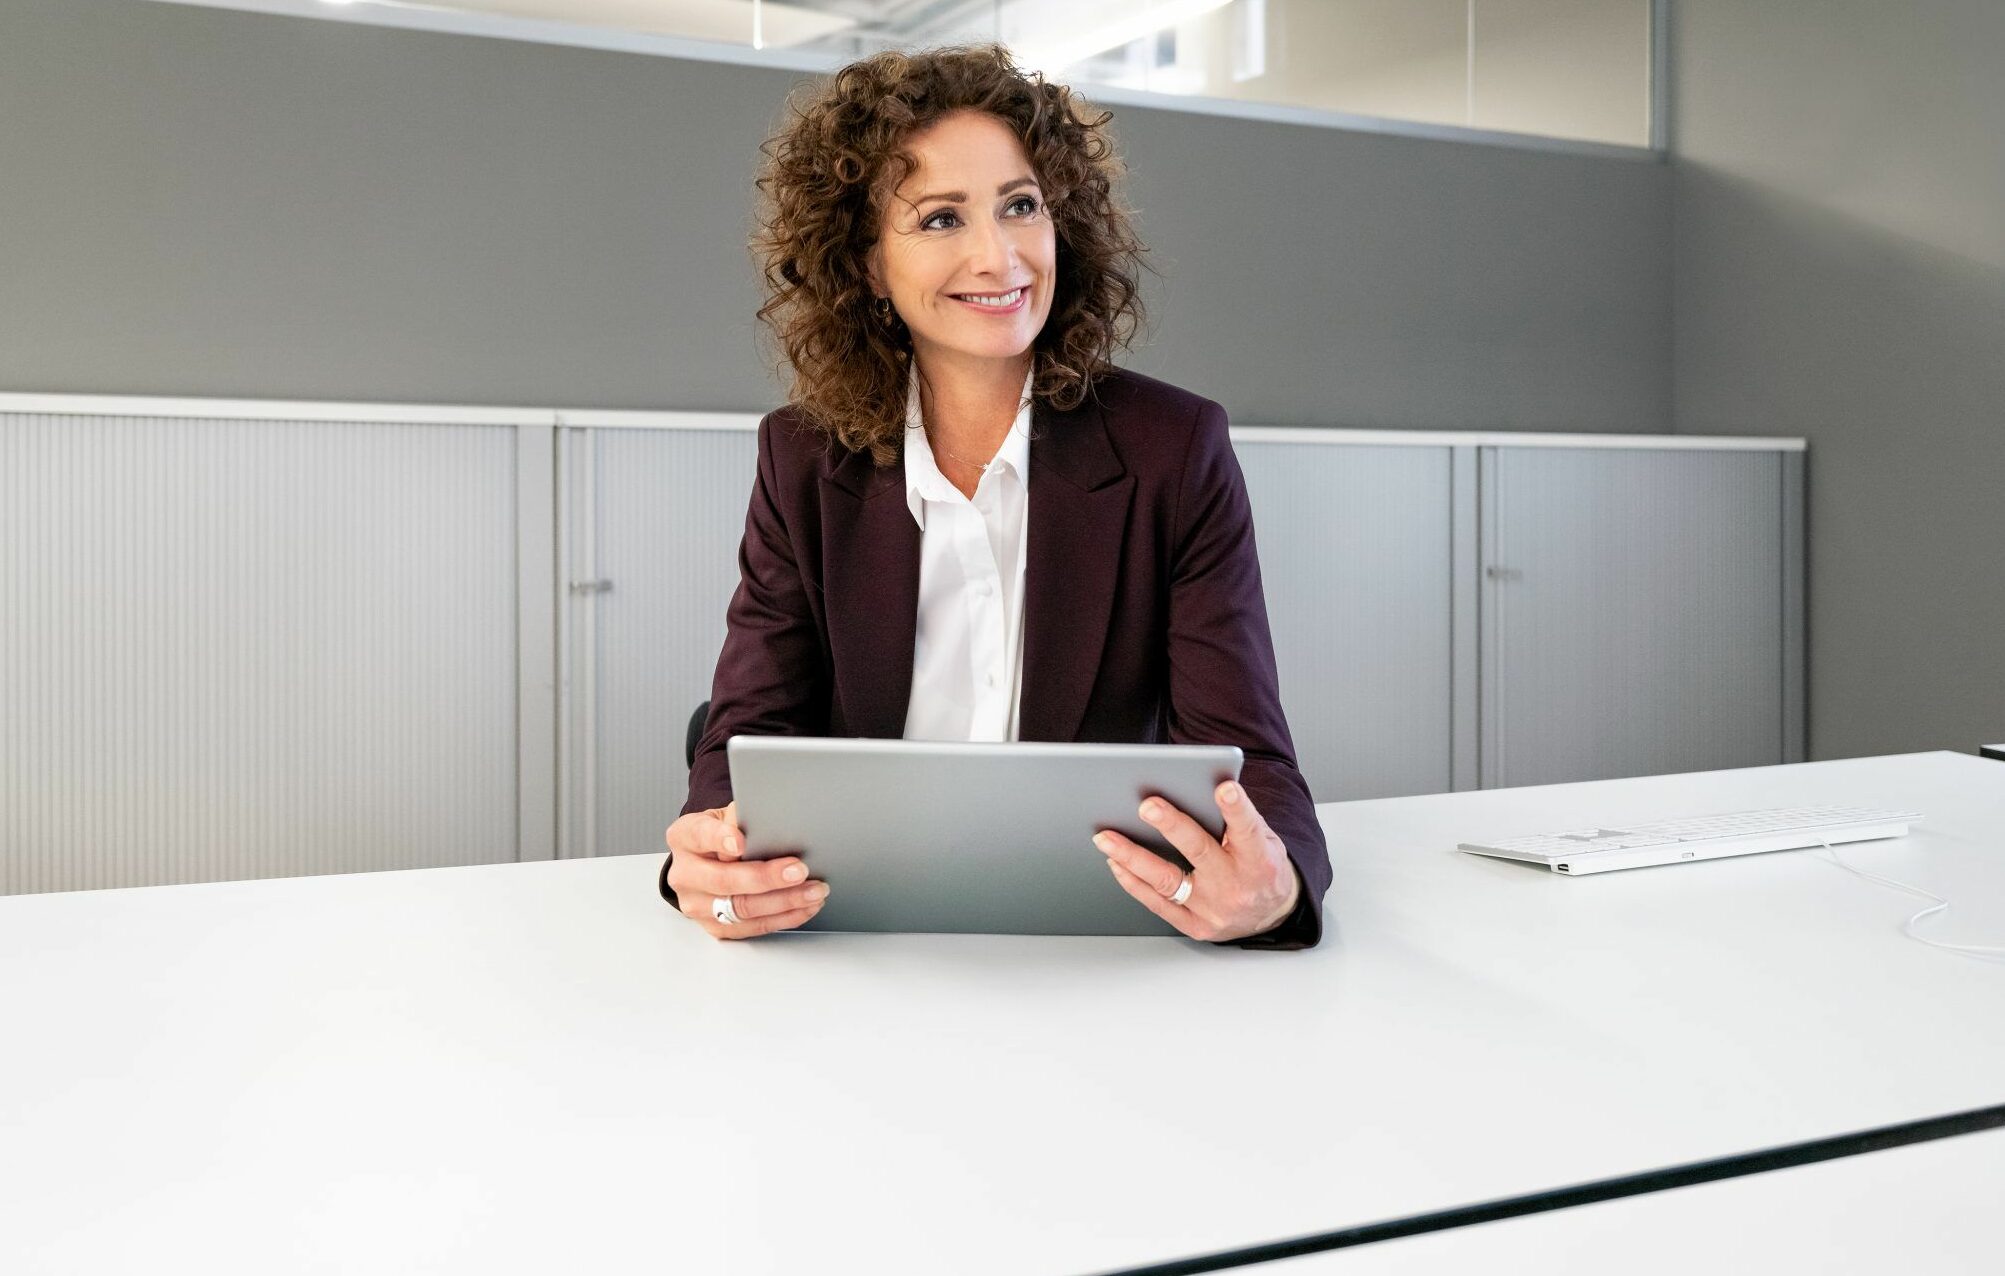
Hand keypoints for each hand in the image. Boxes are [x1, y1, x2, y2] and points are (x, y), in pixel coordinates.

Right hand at [664, 802, 828, 938]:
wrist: (705, 862)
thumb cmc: (721, 835)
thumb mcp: (726, 816)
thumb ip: (741, 818)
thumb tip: (772, 822)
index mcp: (685, 838)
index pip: (700, 835)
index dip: (720, 838)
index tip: (741, 841)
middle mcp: (685, 874)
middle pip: (724, 880)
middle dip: (766, 877)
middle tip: (798, 870)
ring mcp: (697, 905)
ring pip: (741, 908)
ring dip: (783, 901)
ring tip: (813, 891)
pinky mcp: (714, 927)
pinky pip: (752, 927)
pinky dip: (784, 918)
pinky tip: (804, 907)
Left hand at [1092, 781, 1299, 941]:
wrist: (1273, 915)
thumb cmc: (1262, 867)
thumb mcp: (1265, 840)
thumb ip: (1237, 820)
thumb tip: (1196, 790)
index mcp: (1259, 861)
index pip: (1247, 830)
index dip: (1236, 810)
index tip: (1224, 788)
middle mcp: (1235, 886)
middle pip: (1199, 852)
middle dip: (1171, 827)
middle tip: (1147, 806)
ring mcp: (1213, 910)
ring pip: (1166, 881)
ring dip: (1132, 857)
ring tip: (1106, 837)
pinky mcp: (1196, 926)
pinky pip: (1157, 904)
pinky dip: (1133, 882)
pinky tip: (1116, 863)